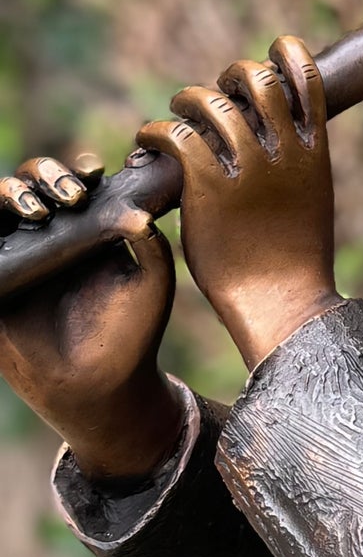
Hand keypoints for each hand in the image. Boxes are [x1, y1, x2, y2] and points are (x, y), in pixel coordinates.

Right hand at [0, 153, 184, 479]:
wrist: (99, 385)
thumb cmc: (133, 333)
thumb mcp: (154, 281)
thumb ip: (152, 242)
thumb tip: (140, 207)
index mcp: (86, 228)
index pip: (72, 182)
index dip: (76, 171)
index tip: (94, 175)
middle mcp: (48, 236)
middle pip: (30, 182)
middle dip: (44, 175)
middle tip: (70, 197)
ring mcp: (17, 255)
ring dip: (10, 192)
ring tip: (36, 211)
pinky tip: (1, 223)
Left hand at [135, 37, 340, 370]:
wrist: (283, 301)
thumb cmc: (294, 259)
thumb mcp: (310, 199)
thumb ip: (296, 164)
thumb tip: (279, 143)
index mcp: (313, 152)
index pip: (307, 78)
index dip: (286, 54)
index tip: (267, 58)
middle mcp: (283, 152)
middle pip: (256, 79)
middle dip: (231, 75)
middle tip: (213, 93)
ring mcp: (247, 168)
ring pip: (211, 101)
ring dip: (186, 99)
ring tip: (175, 114)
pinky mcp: (209, 187)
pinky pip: (176, 135)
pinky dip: (156, 131)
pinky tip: (149, 142)